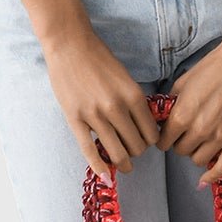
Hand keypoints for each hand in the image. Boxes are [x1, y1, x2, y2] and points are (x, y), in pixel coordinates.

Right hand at [43, 28, 160, 178]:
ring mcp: (95, 115)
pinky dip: (99, 166)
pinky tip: (105, 175)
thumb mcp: (126, 78)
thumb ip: (135, 102)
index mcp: (133, 96)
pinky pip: (89, 150)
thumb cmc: (99, 59)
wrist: (70, 45)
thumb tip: (143, 127)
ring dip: (123, 163)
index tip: (145, 141)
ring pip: (117, 152)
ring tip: (124, 165)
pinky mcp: (75, 119)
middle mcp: (116, 108)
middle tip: (133, 151)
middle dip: (137, 152)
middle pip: (136, 146)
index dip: (150, 141)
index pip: (151, 133)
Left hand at [156, 39, 221, 187]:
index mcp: (182, 115)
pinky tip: (204, 178)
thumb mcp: (182, 84)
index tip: (168, 135)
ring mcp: (219, 137)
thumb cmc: (213, 68)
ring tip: (201, 139)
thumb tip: (162, 120)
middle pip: (180, 151)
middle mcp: (199, 129)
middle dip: (180, 143)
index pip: (163, 142)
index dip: (164, 138)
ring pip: (198, 160)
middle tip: (187, 132)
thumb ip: (170, 106)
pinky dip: (211, 176)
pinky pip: (221, 167)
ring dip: (196, 151)